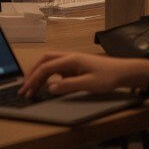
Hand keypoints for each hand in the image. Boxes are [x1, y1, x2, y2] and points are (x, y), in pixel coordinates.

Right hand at [18, 51, 148, 97]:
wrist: (123, 72)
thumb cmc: (108, 77)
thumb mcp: (89, 84)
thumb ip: (68, 86)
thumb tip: (49, 88)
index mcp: (70, 60)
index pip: (45, 67)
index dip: (33, 79)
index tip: (26, 90)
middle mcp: (68, 57)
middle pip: (44, 61)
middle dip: (32, 73)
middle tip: (25, 88)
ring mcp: (71, 61)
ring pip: (49, 64)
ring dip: (39, 75)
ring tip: (32, 89)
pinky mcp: (75, 66)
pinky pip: (56, 69)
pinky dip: (48, 76)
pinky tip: (47, 86)